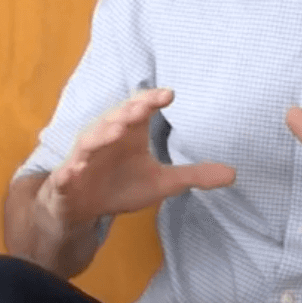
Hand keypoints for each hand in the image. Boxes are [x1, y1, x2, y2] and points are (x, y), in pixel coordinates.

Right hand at [41, 88, 235, 226]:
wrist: (84, 208)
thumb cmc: (122, 186)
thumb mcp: (162, 183)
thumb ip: (194, 176)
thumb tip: (234, 175)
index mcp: (129, 133)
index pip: (140, 109)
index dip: (152, 100)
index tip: (170, 95)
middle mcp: (106, 138)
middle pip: (116, 118)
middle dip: (129, 111)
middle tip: (143, 106)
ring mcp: (85, 157)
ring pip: (91, 140)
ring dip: (103, 134)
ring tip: (117, 130)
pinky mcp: (67, 178)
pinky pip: (68, 172)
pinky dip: (71, 169)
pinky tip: (77, 168)